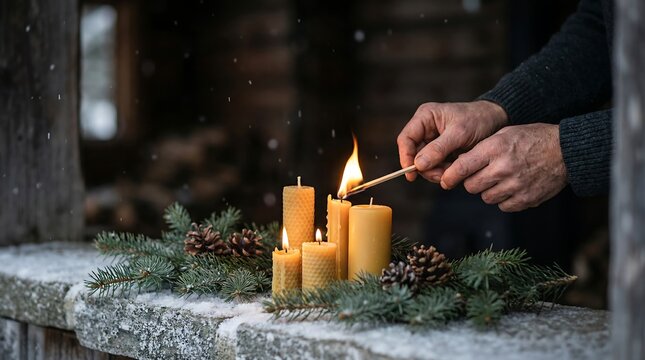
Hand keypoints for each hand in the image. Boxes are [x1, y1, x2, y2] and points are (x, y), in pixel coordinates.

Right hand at [397, 101, 507, 181]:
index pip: (406, 139)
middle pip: (414, 154)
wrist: (496, 122)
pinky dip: (443, 171)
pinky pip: (435, 166)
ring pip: (424, 163)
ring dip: (435, 171)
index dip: (405, 157)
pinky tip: (455, 169)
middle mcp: (425, 129)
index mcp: (425, 117)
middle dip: (426, 168)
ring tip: (452, 171)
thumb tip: (418, 164)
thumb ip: (438, 148)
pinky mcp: (441, 152)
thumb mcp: (459, 133)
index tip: (412, 174)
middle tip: (441, 175)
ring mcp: (432, 141)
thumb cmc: (478, 120)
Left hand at [441, 123, 567, 211]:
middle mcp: (504, 168)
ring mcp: (516, 186)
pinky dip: (504, 199)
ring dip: (489, 190)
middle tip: (481, 174)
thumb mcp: (504, 134)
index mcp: (495, 149)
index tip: (445, 180)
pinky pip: (503, 206)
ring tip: (501, 178)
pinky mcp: (526, 199)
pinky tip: (513, 186)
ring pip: (486, 198)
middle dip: (471, 182)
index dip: (450, 176)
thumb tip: (457, 166)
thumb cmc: (531, 139)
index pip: (462, 167)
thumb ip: (480, 150)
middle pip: (471, 186)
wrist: (565, 151)